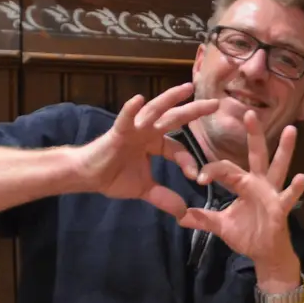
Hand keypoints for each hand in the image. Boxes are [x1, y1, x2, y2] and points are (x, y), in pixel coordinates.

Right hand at [70, 84, 218, 212]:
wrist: (88, 176)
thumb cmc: (114, 176)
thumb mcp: (145, 190)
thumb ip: (164, 198)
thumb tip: (183, 213)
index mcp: (155, 143)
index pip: (178, 148)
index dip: (188, 161)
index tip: (196, 177)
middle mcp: (147, 131)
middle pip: (174, 119)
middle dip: (194, 111)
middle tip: (215, 104)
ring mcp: (133, 128)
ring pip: (155, 110)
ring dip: (170, 98)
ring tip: (187, 89)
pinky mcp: (118, 131)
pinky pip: (125, 118)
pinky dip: (131, 109)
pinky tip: (138, 99)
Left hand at [179, 109, 303, 281]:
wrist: (264, 254)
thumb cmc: (247, 235)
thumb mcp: (221, 226)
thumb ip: (203, 219)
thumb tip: (180, 217)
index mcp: (243, 183)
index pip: (224, 168)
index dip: (210, 170)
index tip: (198, 178)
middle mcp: (259, 182)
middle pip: (256, 154)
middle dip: (253, 134)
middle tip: (250, 112)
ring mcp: (272, 193)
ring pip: (278, 167)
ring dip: (284, 149)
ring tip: (290, 130)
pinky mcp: (280, 208)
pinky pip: (288, 197)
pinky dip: (295, 188)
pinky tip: (302, 178)